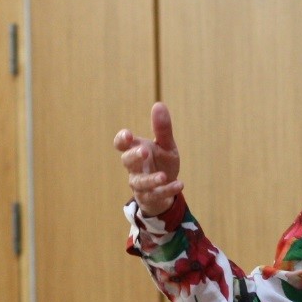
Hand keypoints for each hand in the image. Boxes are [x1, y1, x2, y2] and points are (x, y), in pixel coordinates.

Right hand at [115, 101, 183, 216]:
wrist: (166, 188)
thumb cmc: (161, 163)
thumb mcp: (166, 145)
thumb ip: (162, 128)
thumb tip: (158, 104)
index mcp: (136, 150)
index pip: (121, 144)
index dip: (122, 140)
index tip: (128, 135)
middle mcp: (134, 167)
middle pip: (127, 161)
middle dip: (134, 156)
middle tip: (144, 151)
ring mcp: (140, 183)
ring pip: (139, 182)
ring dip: (150, 179)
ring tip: (163, 176)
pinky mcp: (150, 197)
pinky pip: (156, 195)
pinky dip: (168, 189)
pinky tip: (180, 184)